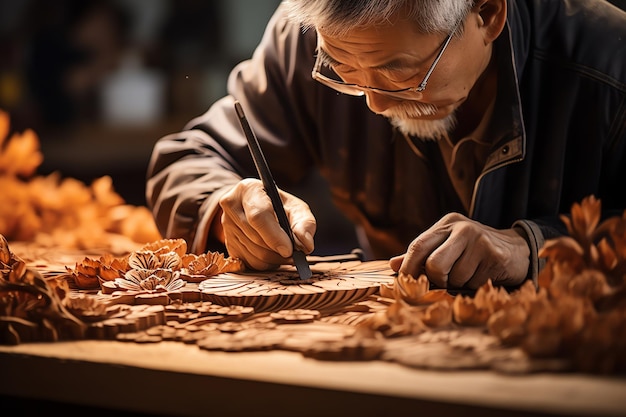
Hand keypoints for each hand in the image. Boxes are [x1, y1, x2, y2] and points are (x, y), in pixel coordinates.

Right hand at [218, 178, 315, 269]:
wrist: (258, 207)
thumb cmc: (279, 206)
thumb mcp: (296, 208)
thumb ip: (305, 223)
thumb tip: (306, 244)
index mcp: (248, 190)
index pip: (258, 216)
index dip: (274, 236)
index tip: (289, 250)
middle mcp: (231, 206)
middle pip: (256, 238)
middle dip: (278, 251)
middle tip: (293, 254)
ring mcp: (226, 226)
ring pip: (253, 254)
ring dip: (274, 259)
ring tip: (284, 252)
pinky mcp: (227, 243)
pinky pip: (248, 263)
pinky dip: (265, 263)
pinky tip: (272, 254)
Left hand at [389, 213, 529, 288]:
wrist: (517, 250)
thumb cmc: (474, 251)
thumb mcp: (447, 246)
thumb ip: (421, 255)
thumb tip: (393, 264)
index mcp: (447, 223)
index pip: (418, 246)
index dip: (409, 268)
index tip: (405, 283)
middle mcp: (462, 228)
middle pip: (434, 265)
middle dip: (437, 280)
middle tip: (445, 281)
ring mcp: (480, 240)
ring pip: (455, 278)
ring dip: (459, 284)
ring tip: (470, 273)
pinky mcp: (495, 256)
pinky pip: (473, 283)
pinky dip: (474, 285)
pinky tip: (483, 274)